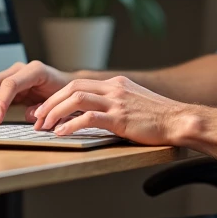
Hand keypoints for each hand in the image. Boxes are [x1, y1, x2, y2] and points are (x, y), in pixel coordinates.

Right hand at [0, 61, 72, 126]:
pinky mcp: (5, 85)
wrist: (67, 85)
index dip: (0, 102)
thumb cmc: (64, 92)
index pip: (10, 84)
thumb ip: (46, 108)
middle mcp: (19, 70)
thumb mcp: (60, 101)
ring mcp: (10, 76)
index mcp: (34, 70)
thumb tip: (30, 116)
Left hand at [32, 76, 191, 145]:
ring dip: (55, 113)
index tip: (43, 109)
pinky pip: (89, 118)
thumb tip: (91, 114)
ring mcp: (117, 102)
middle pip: (72, 88)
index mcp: (115, 84)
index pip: (78, 84)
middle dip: (50, 103)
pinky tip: (62, 133)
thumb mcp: (132, 102)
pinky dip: (71, 125)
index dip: (56, 96)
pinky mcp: (120, 118)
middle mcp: (114, 89)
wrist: (179, 121)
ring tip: (45, 126)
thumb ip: (113, 103)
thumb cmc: (158, 117)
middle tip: (37, 118)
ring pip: (76, 99)